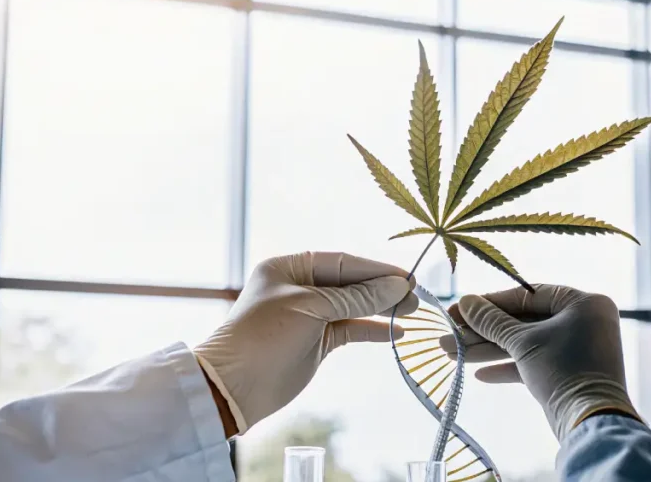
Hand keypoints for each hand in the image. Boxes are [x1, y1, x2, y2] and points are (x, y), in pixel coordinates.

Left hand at [194, 252, 417, 434]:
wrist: (234, 387)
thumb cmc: (263, 338)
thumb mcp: (311, 309)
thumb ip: (357, 297)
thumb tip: (397, 287)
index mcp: (289, 268)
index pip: (342, 262)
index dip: (376, 270)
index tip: (407, 278)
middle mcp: (299, 288)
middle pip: (350, 283)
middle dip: (382, 289)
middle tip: (415, 297)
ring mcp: (309, 315)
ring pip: (352, 306)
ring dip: (380, 309)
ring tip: (412, 312)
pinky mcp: (316, 341)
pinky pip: (349, 329)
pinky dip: (371, 330)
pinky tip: (395, 332)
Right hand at [439, 284, 639, 440]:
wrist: (589, 423)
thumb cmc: (563, 370)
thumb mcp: (523, 342)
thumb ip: (492, 321)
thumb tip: (466, 301)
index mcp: (583, 303)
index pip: (528, 295)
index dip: (490, 303)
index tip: (460, 308)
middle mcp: (583, 322)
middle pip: (523, 321)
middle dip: (483, 332)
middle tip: (449, 333)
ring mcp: (576, 349)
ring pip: (525, 344)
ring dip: (488, 350)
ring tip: (451, 354)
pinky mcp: (568, 374)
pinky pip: (534, 363)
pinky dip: (509, 367)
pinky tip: (479, 374)